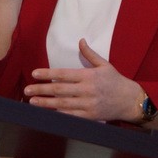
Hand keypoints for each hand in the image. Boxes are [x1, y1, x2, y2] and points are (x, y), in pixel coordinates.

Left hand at [24, 39, 142, 121]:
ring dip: (46, 104)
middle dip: (41, 90)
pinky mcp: (90, 117)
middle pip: (59, 90)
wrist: (130, 100)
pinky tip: (48, 113)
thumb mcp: (104, 64)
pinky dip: (59, 115)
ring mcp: (88, 105)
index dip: (47, 74)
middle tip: (27, 90)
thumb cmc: (116, 81)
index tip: (35, 74)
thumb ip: (90, 54)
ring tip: (32, 102)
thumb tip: (80, 41)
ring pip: (63, 104)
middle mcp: (87, 90)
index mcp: (88, 76)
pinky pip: (71, 116)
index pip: (63, 74)